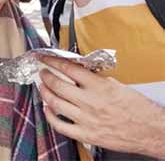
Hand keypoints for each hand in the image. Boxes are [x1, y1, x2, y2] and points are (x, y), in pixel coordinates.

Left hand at [39, 55, 164, 157]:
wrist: (151, 132)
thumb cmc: (138, 109)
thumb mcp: (117, 85)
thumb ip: (96, 80)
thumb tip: (79, 74)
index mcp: (99, 86)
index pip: (69, 69)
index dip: (52, 62)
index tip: (44, 59)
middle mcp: (90, 102)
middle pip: (58, 85)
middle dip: (46, 76)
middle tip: (42, 73)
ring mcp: (86, 119)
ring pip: (55, 104)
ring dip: (45, 93)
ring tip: (42, 87)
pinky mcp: (87, 135)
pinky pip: (61, 126)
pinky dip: (50, 116)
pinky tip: (48, 109)